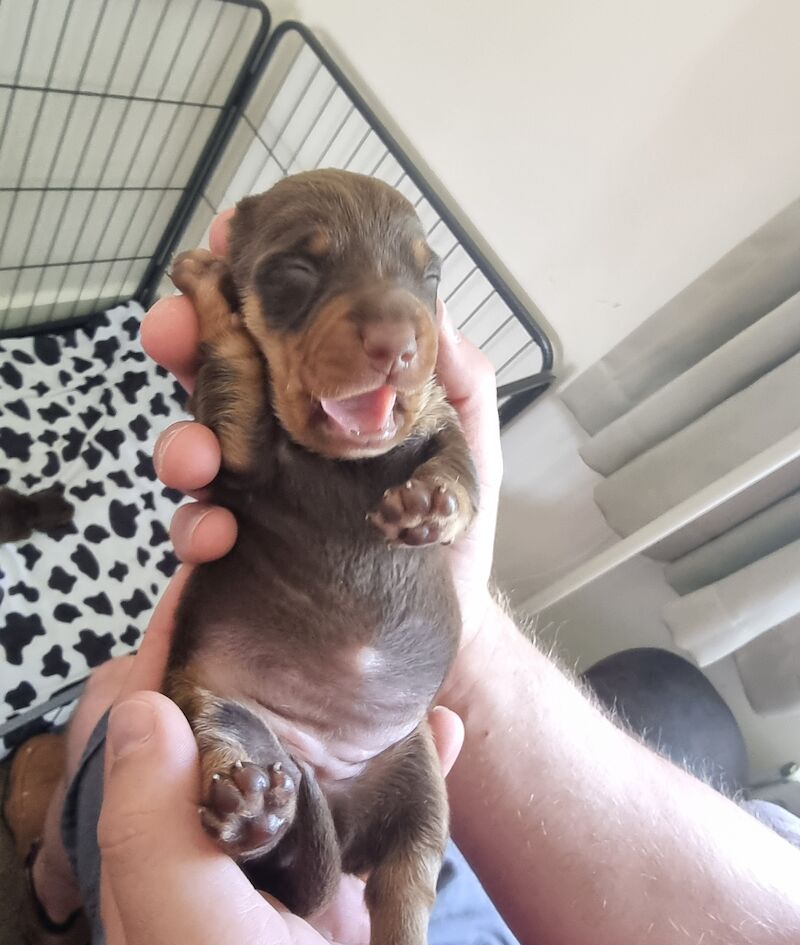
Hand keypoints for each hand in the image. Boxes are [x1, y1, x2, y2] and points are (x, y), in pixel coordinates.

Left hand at [101, 574, 458, 944]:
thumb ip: (164, 840)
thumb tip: (145, 708)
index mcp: (163, 862)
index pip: (150, 723)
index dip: (173, 636)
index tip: (214, 556)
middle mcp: (218, 862)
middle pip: (232, 725)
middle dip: (269, 648)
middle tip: (314, 574)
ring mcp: (289, 883)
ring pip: (311, 759)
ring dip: (344, 700)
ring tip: (382, 640)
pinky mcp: (351, 907)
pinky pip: (377, 814)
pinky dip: (411, 768)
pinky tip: (444, 736)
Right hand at [140, 210, 502, 649]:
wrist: (444, 633)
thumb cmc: (454, 541)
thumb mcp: (471, 453)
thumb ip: (460, 384)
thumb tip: (438, 309)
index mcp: (331, 401)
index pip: (279, 330)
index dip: (244, 283)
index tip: (223, 245)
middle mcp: (285, 437)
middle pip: (217, 371)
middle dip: (183, 339)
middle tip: (171, 332)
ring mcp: (259, 491)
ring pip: (194, 443)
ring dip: (181, 440)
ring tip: (198, 458)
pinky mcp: (242, 549)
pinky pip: (198, 526)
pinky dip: (196, 525)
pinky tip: (219, 533)